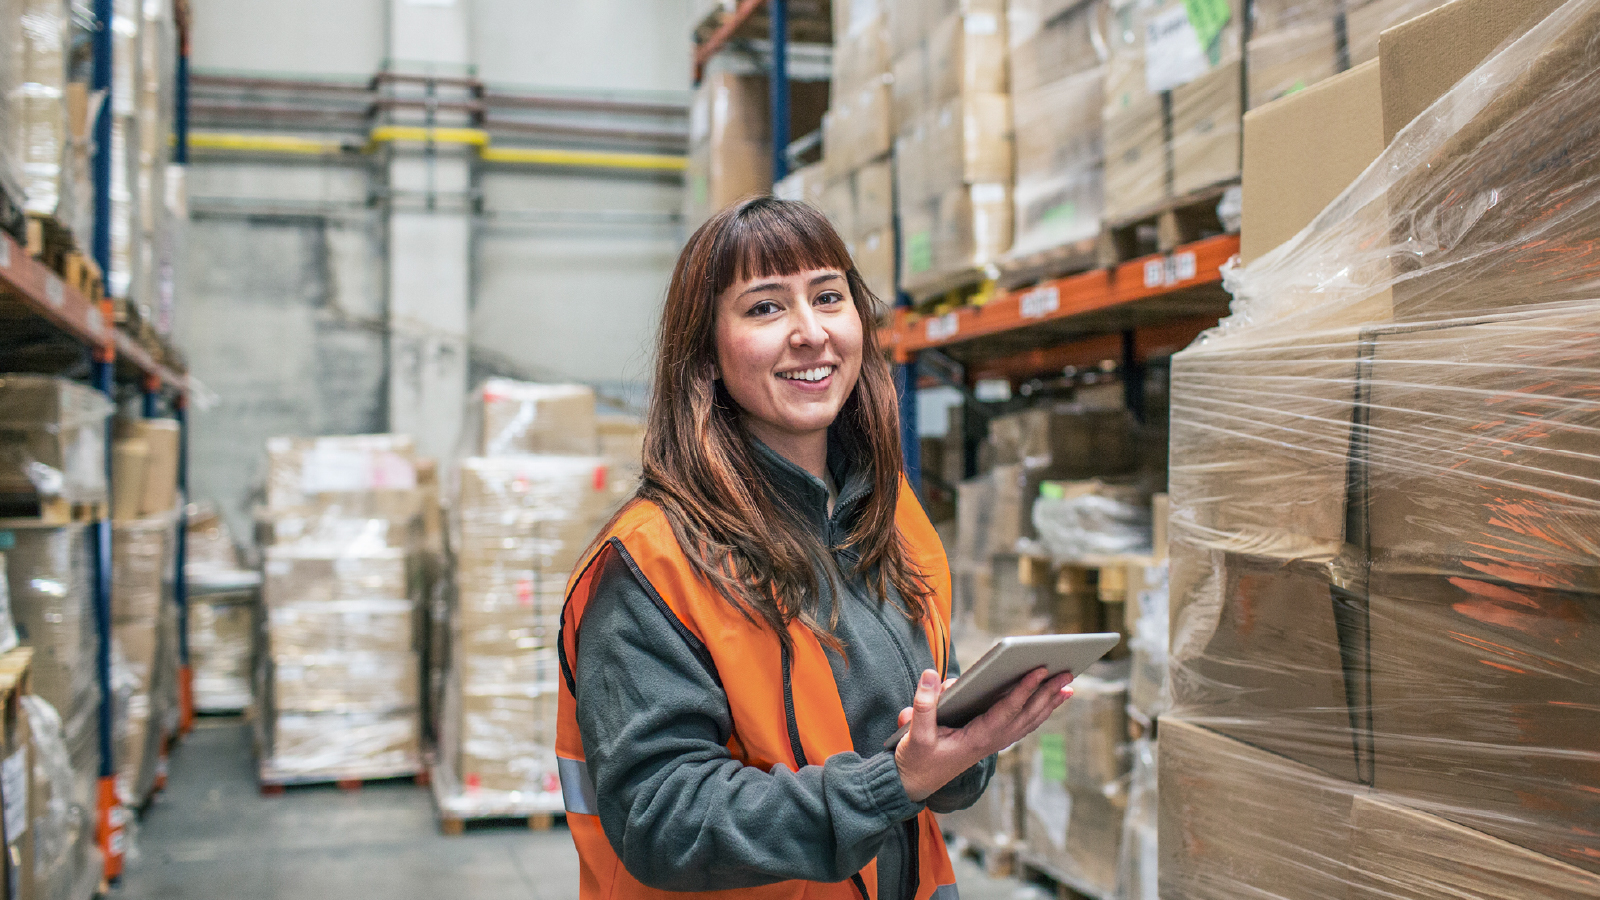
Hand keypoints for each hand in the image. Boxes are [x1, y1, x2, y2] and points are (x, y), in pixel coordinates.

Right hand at [893, 667, 1073, 802]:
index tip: (1039, 670)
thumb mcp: (914, 734)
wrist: (913, 784)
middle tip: (1067, 672)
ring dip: (1048, 703)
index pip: (1006, 711)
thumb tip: (931, 674)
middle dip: (1047, 694)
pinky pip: (1020, 725)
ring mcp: (992, 743)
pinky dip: (1037, 712)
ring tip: (1067, 685)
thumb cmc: (915, 759)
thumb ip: (923, 705)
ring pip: (1027, 721)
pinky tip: (1047, 702)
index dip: (1024, 690)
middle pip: (1026, 715)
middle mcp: (990, 742)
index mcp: (976, 739)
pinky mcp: (989, 741)